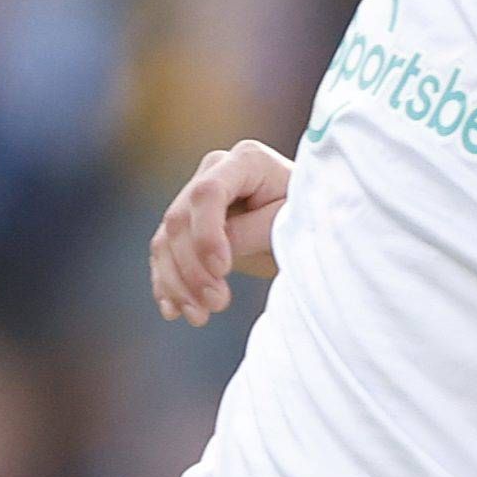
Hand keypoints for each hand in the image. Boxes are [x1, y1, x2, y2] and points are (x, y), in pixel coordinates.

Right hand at [149, 139, 295, 322]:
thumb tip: (213, 259)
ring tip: (199, 316)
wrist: (311, 222)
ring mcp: (196, 198)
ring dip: (177, 283)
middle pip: (180, 220)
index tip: (222, 270)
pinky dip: (167, 285)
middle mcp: (213, 172)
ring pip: (166, 241)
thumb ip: (253, 231)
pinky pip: (164, 255)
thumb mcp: (291, 222)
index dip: (206, 233)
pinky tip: (175, 311)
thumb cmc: (310, 216)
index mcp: (246, 160)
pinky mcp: (188, 226)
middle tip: (217, 303)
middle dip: (192, 267)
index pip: (208, 193)